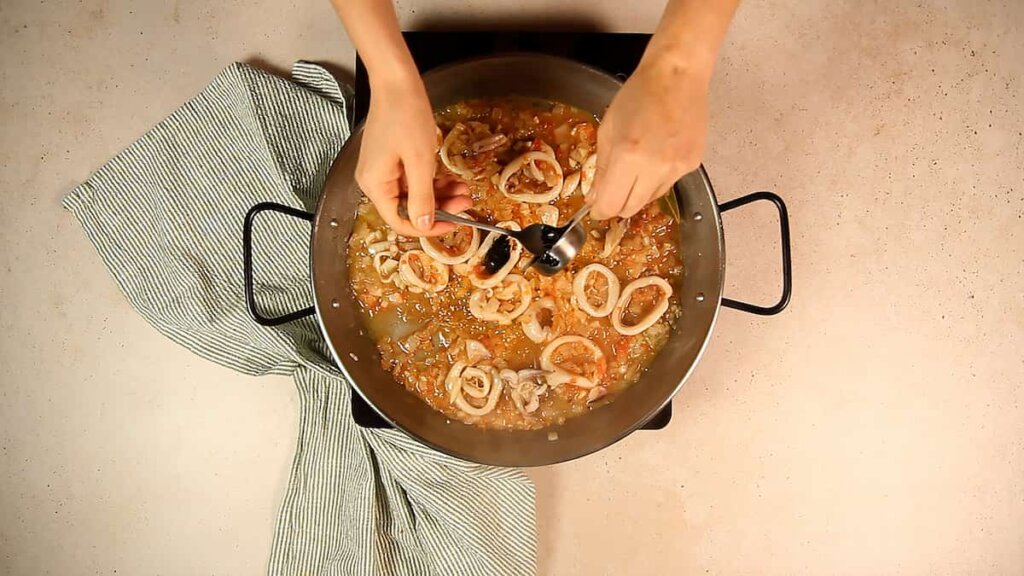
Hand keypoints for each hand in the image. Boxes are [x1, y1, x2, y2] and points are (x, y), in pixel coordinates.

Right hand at [356, 74, 471, 236]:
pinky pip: (413, 180)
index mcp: (375, 185)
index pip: (401, 221)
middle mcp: (376, 182)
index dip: (429, 227)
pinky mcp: (393, 160)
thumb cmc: (405, 116)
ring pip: (415, 195)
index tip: (455, 223)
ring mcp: (384, 170)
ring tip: (464, 189)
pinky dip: (433, 182)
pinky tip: (452, 179)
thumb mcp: (419, 161)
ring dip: (441, 195)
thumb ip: (422, 197)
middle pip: (409, 209)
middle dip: (440, 208)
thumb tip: (424, 225)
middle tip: (466, 202)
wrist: (397, 82)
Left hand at [589, 55, 710, 218]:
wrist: (677, 75)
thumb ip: (601, 168)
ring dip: (638, 191)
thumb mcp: (608, 129)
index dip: (600, 210)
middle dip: (617, 204)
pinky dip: (657, 178)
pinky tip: (657, 155)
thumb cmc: (639, 94)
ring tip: (637, 165)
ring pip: (650, 199)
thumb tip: (594, 197)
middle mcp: (655, 168)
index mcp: (628, 156)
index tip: (596, 207)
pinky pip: (668, 184)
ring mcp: (677, 168)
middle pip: (631, 209)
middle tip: (612, 189)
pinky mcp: (692, 164)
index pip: (611, 204)